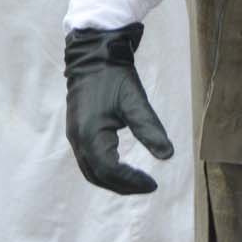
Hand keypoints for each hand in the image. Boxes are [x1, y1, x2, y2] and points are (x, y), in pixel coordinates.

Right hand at [65, 24, 172, 193]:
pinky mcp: (75, 131)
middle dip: (123, 186)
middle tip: (147, 186)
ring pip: (90, 171)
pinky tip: (120, 167)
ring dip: (112, 180)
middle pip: (98, 176)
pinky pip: (87, 161)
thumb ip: (149, 129)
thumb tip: (168, 155)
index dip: (131, 181)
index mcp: (90, 135)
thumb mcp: (134, 101)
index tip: (153, 184)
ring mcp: (74, 136)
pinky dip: (103, 170)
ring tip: (136, 182)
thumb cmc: (114, 76)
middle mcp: (78, 140)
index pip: (111, 171)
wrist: (93, 54)